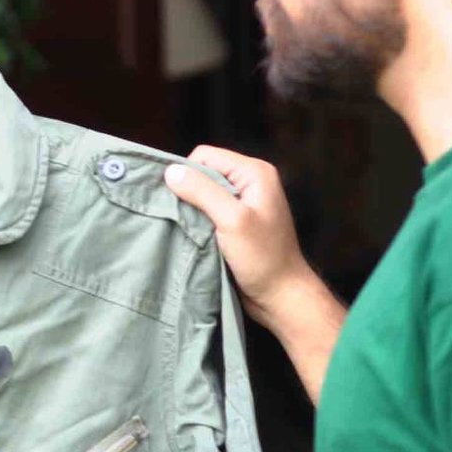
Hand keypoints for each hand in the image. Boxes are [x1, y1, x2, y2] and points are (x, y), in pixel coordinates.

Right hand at [163, 146, 309, 326]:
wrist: (280, 296)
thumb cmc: (263, 258)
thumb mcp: (232, 220)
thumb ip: (202, 192)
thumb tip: (171, 171)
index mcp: (254, 173)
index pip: (205, 156)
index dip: (188, 175)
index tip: (182, 203)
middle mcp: (249, 182)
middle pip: (202, 173)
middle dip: (188, 193)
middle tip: (186, 220)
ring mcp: (243, 203)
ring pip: (201, 194)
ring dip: (191, 211)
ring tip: (192, 231)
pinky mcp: (235, 222)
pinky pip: (206, 212)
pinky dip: (197, 223)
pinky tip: (197, 238)